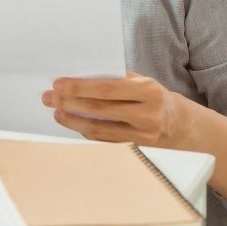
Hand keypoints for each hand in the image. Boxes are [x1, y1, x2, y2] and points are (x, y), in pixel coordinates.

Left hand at [42, 71, 190, 146]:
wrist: (177, 122)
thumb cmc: (151, 96)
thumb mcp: (140, 81)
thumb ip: (114, 79)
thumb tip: (78, 76)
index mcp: (148, 91)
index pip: (107, 89)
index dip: (80, 87)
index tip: (58, 84)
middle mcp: (147, 114)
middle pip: (99, 109)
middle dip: (69, 102)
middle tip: (49, 97)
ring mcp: (142, 135)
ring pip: (98, 128)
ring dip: (72, 120)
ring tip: (56, 111)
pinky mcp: (135, 148)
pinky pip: (104, 140)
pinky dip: (84, 131)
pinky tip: (72, 122)